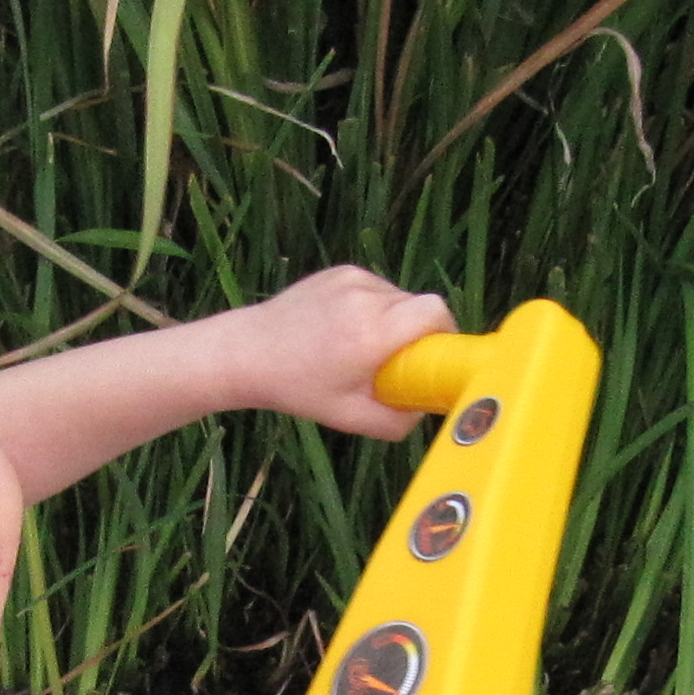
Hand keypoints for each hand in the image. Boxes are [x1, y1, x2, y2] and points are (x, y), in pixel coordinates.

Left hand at [205, 267, 451, 440]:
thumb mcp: (349, 417)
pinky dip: (373, 307)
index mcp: (372, 333)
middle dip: (417, 332)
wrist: (247, 353)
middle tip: (395, 360)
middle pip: (419, 306)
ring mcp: (351, 280)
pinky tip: (346, 329)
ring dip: (394, 320)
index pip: (435, 312)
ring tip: (363, 345)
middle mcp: (365, 298)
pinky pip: (376, 288)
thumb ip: (396, 422)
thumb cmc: (297, 388)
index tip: (437, 353)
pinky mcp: (340, 272)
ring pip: (398, 297)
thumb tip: (425, 411)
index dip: (446, 331)